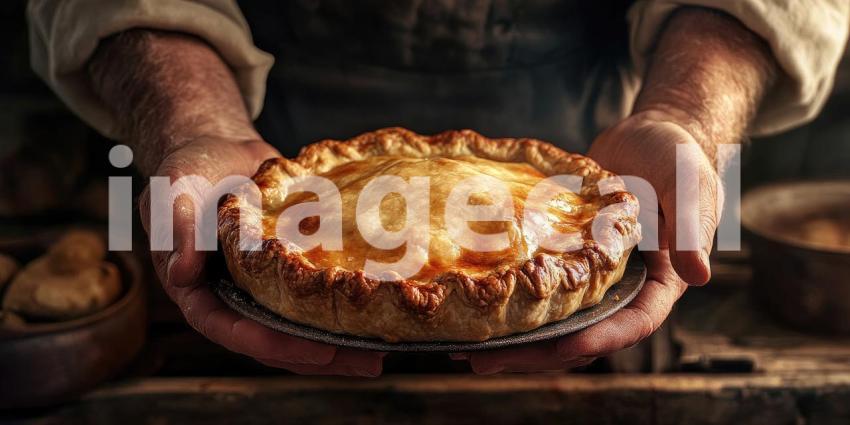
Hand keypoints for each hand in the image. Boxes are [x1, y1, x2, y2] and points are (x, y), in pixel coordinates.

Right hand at [139, 137, 385, 375]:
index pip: (230, 328)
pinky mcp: (288, 271)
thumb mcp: (175, 190)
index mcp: (198, 290)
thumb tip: (183, 275)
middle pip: (273, 339)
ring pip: (299, 325)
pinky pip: (314, 296)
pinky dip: (341, 308)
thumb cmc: (188, 166)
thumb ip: (178, 229)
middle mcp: (233, 296)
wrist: (218, 146)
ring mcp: (263, 286)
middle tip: (362, 361)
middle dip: (317, 355)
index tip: (311, 350)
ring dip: (336, 343)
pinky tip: (379, 314)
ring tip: (378, 354)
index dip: (269, 343)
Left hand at [455, 111, 720, 372]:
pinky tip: (468, 305)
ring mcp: (591, 278)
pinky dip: (507, 299)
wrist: (652, 135)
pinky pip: (537, 286)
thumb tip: (698, 276)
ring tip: (464, 348)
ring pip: (552, 318)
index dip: (598, 338)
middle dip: (535, 351)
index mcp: (658, 284)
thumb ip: (689, 229)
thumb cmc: (679, 158)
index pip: (630, 323)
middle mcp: (621, 290)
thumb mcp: (690, 189)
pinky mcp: (566, 259)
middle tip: (485, 360)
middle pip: (580, 334)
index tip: (561, 345)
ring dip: (513, 335)